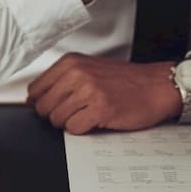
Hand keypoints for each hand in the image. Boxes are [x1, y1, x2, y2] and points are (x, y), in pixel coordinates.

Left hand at [25, 53, 181, 134]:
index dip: (42, 103)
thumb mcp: (89, 69)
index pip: (35, 89)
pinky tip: (96, 120)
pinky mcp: (100, 108)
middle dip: (55, 116)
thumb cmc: (125, 80)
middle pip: (43, 107)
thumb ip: (62, 80)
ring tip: (88, 114)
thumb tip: (34, 100)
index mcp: (71, 62)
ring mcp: (88, 90)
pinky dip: (82, 129)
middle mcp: (77, 73)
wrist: (157, 86)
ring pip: (57, 119)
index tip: (54, 106)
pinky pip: (74, 128)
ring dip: (70, 123)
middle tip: (75, 113)